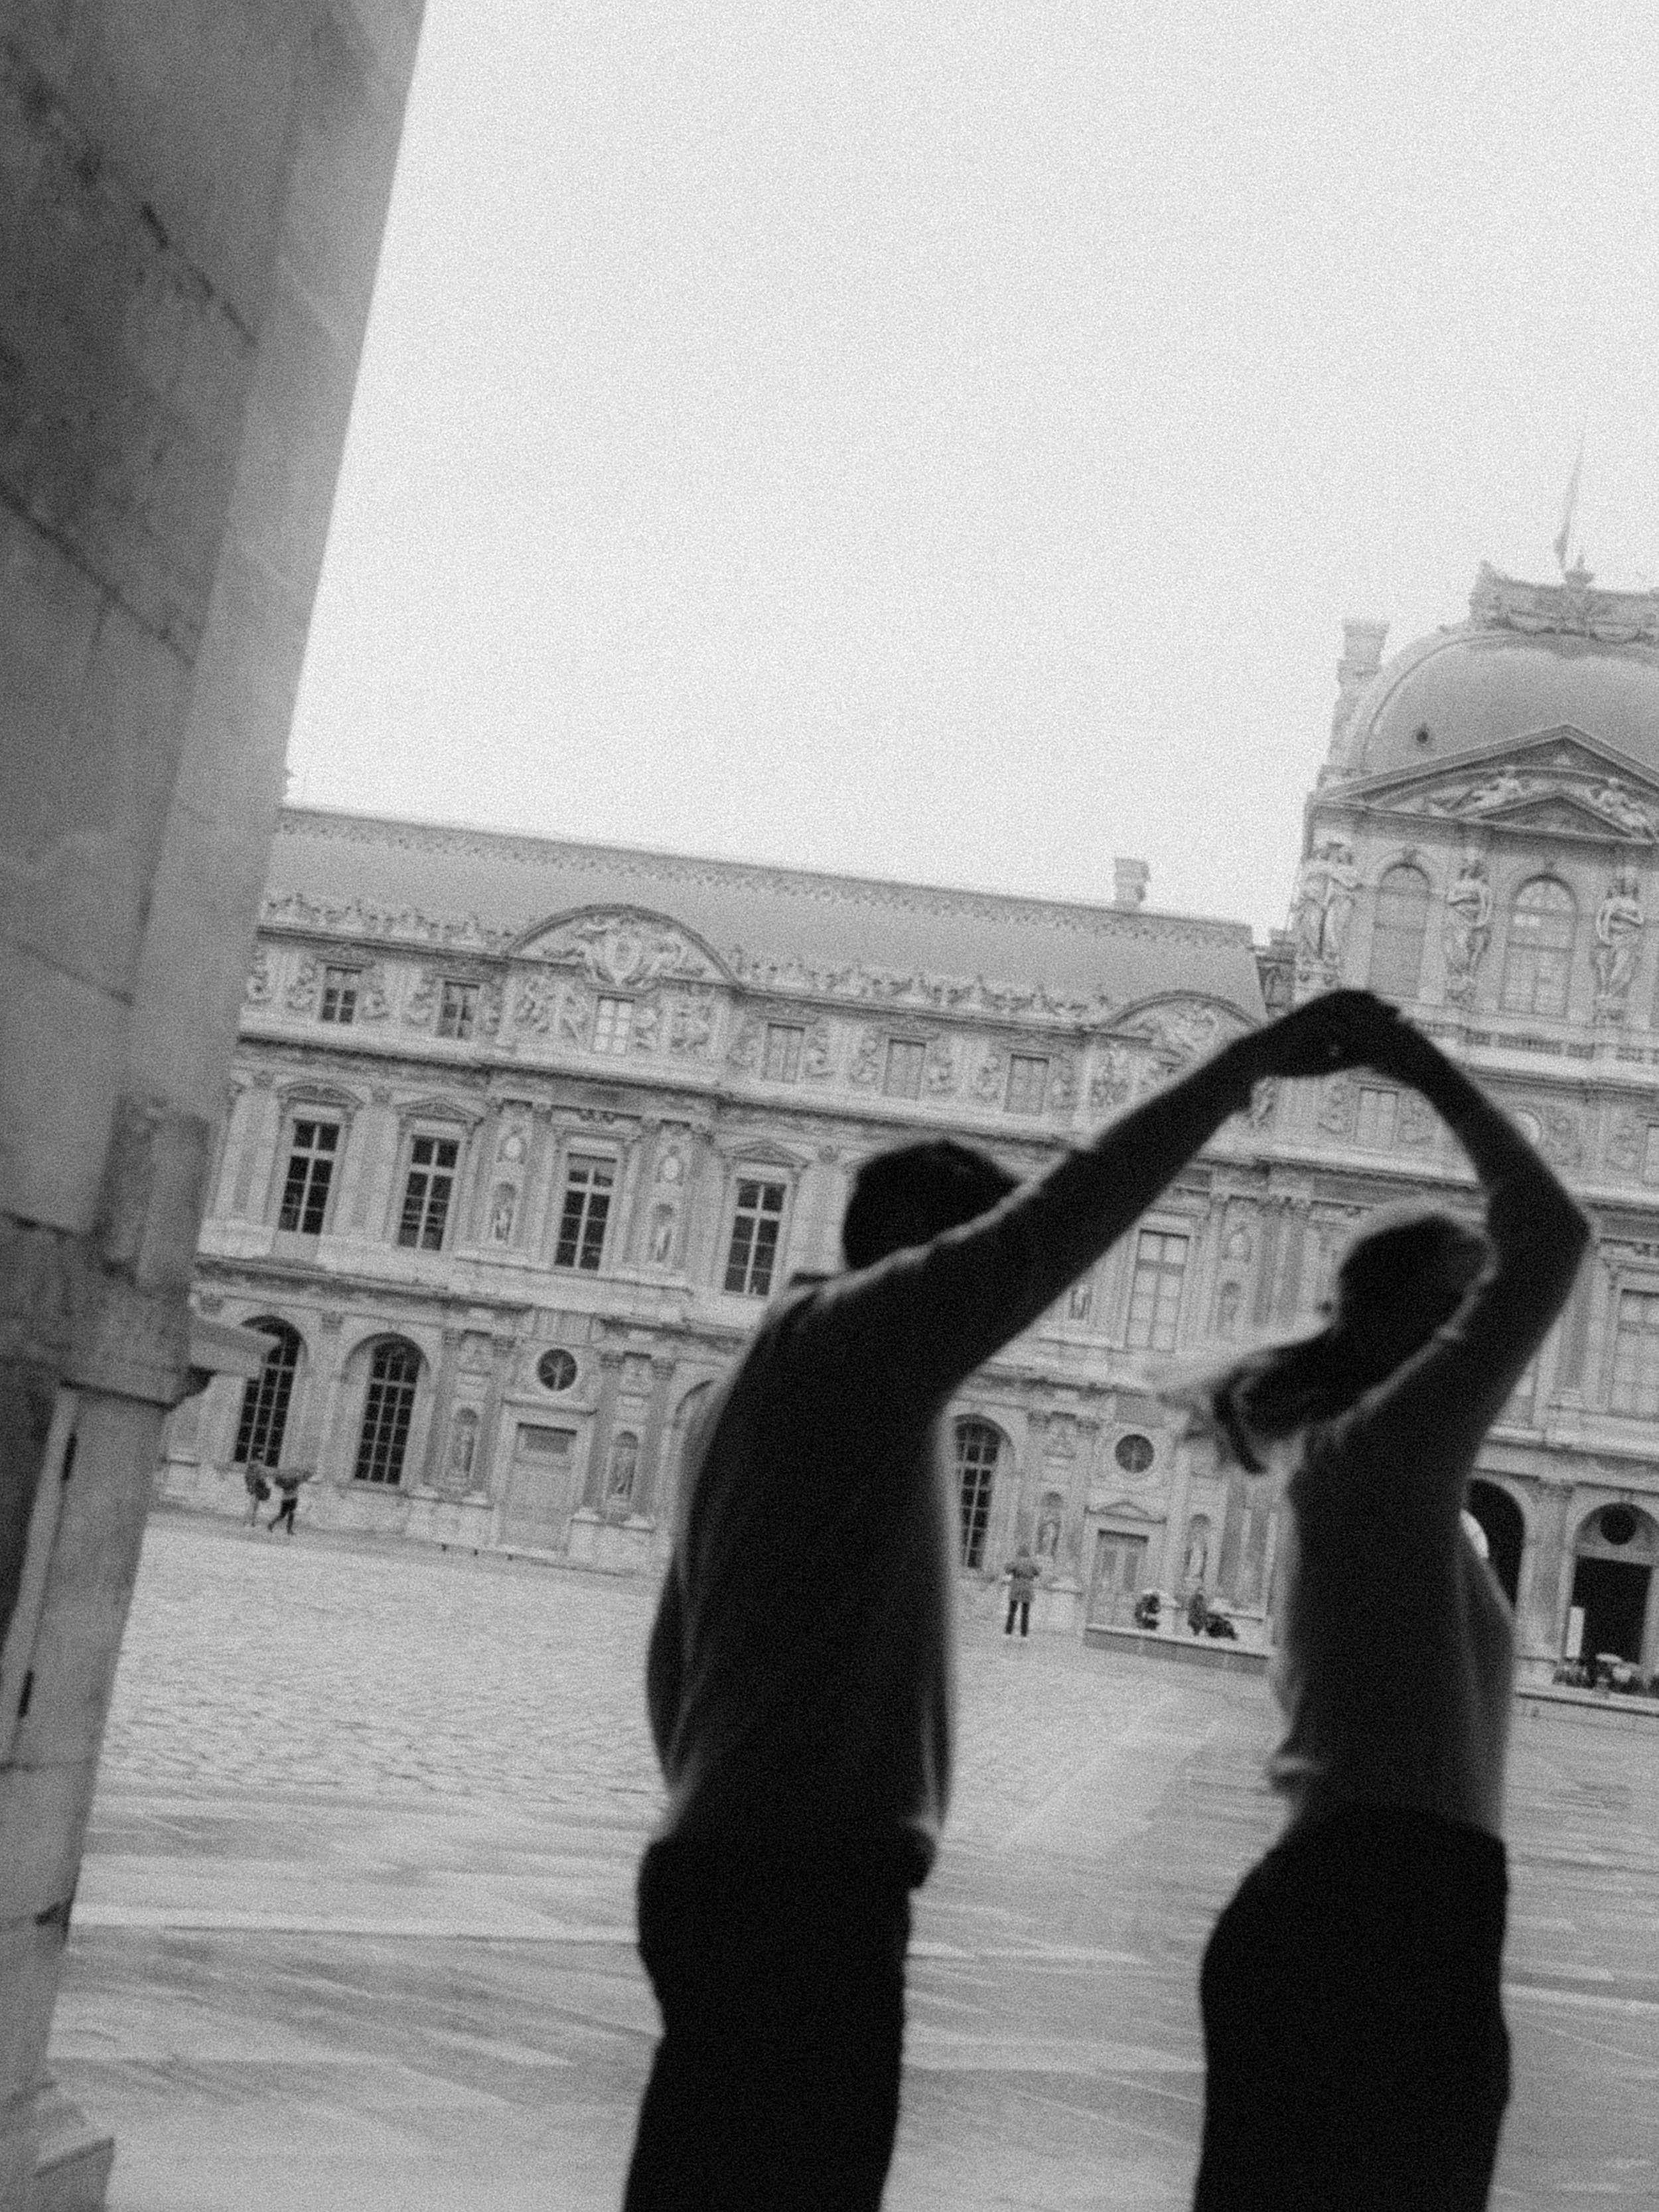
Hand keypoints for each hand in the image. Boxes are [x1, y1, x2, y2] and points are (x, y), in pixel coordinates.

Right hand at [1247, 989, 1404, 1080]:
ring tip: (1384, 1014)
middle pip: (1353, 1005)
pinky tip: (1359, 1029)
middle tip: (1399, 1011)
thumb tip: (1368, 1061)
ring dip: (1363, 1010)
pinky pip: (1327, 1020)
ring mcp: (1309, 1014)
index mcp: (1326, 1019)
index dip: (1378, 1013)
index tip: (1399, 1018)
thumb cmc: (1288, 1061)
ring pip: (1342, 1008)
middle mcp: (1319, 1012)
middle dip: (1377, 1008)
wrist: (1259, 1059)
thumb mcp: (1325, 1063)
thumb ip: (1345, 1057)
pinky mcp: (1300, 1021)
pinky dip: (1343, 1023)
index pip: (1356, 1011)